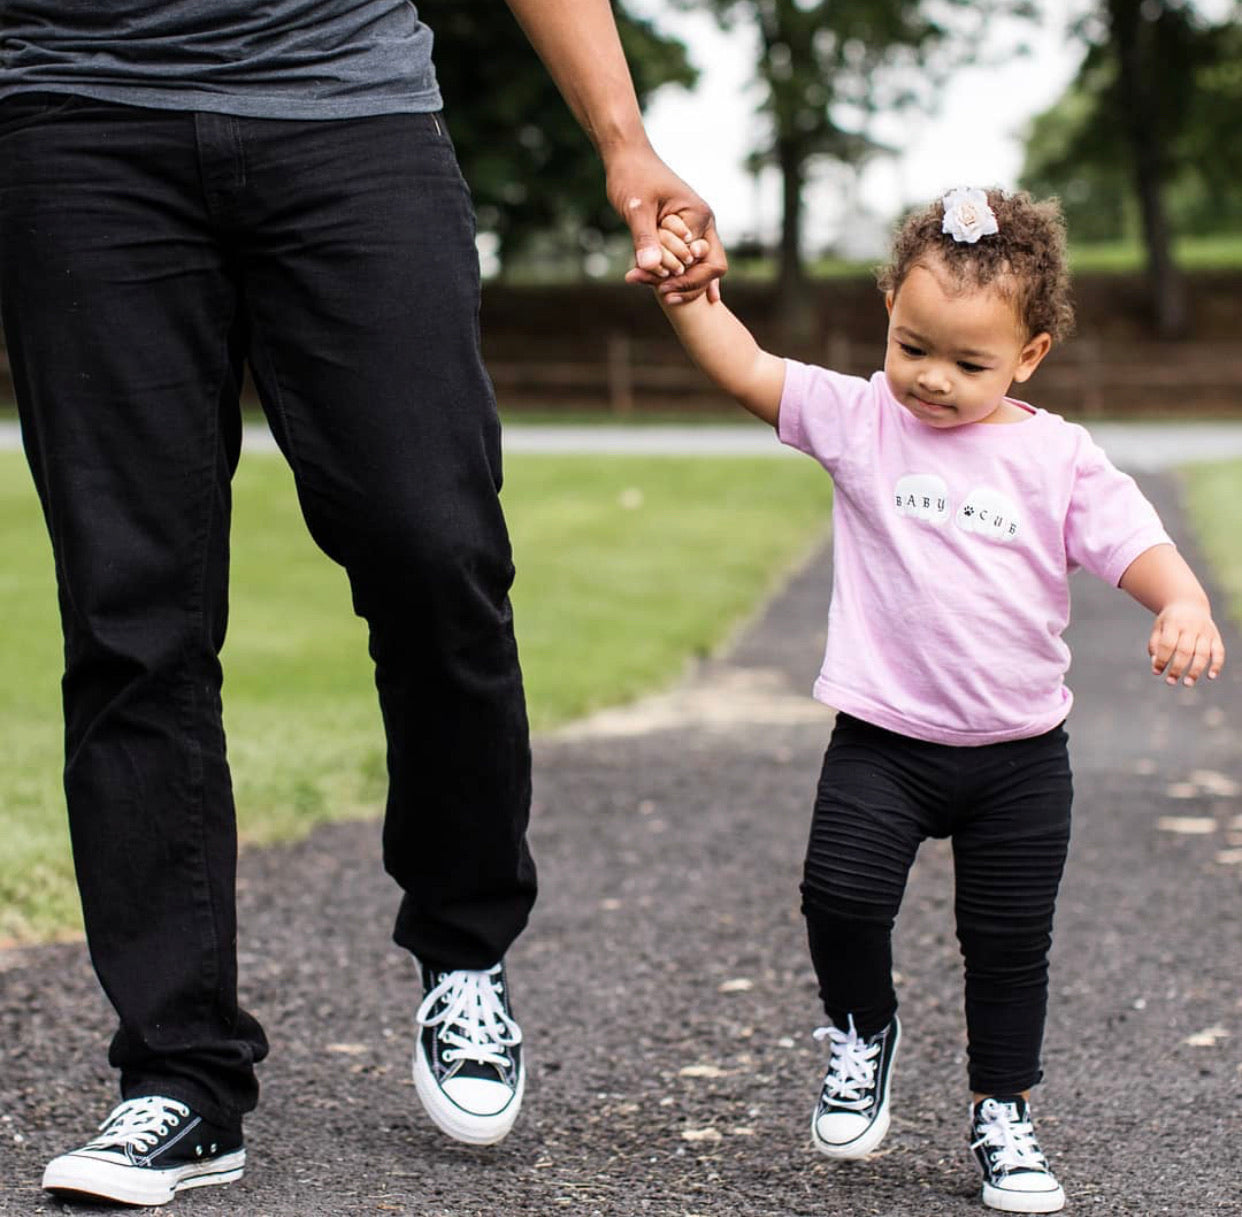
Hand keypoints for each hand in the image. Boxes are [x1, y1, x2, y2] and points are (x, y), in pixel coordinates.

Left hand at [607, 143, 725, 301]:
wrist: (627, 158)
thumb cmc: (632, 177)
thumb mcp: (636, 208)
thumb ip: (645, 237)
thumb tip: (651, 268)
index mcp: (699, 216)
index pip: (703, 262)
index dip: (683, 279)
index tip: (658, 287)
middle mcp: (704, 224)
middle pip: (709, 269)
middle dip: (686, 285)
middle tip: (661, 296)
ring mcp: (696, 229)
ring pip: (699, 268)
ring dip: (678, 281)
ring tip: (653, 289)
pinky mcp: (683, 234)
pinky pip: (689, 262)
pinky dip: (682, 278)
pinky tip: (677, 296)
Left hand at [1147, 600, 1225, 685]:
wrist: (1189, 604)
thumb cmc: (1170, 621)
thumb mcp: (1158, 628)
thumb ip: (1155, 646)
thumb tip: (1156, 667)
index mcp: (1174, 623)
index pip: (1168, 644)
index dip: (1162, 660)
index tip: (1157, 672)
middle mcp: (1191, 627)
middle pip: (1185, 651)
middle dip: (1177, 668)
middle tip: (1170, 682)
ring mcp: (1206, 632)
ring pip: (1203, 654)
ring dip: (1196, 670)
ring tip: (1187, 683)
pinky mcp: (1216, 636)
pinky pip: (1219, 652)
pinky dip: (1217, 664)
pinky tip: (1211, 676)